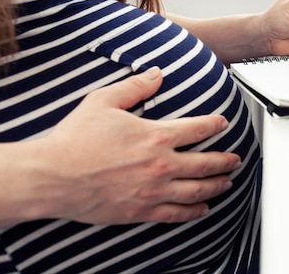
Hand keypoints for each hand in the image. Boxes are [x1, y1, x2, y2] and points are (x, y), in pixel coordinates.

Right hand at [32, 67, 240, 224]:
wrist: (53, 177)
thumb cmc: (75, 140)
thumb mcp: (104, 101)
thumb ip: (134, 87)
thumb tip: (155, 73)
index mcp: (156, 136)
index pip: (198, 129)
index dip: (215, 124)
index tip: (223, 123)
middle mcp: (161, 165)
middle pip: (206, 163)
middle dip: (225, 160)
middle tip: (236, 159)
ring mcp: (153, 191)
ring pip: (197, 190)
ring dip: (217, 185)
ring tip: (228, 182)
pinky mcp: (142, 211)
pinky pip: (177, 214)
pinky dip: (195, 212)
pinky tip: (203, 209)